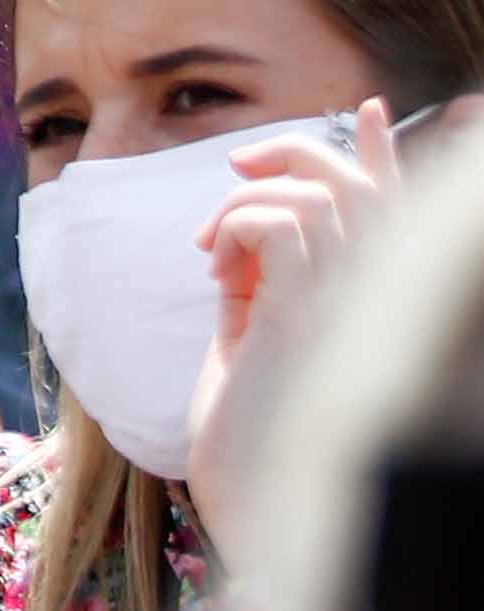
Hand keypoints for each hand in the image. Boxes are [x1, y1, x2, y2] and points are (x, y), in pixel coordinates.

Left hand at [188, 95, 408, 546]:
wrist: (245, 504)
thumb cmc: (248, 435)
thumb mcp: (257, 337)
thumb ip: (267, 278)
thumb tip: (246, 224)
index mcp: (367, 306)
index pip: (396, 212)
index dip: (389, 155)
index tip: (369, 106)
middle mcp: (375, 306)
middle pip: (362, 187)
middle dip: (297, 153)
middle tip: (234, 168)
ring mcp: (352, 313)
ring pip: (323, 195)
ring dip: (253, 198)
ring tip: (214, 247)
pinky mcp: (311, 323)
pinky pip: (283, 225)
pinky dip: (238, 226)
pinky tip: (215, 269)